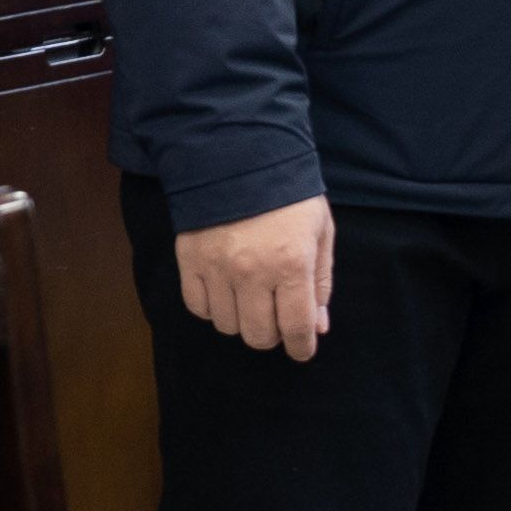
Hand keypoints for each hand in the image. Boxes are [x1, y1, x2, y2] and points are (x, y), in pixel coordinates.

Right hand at [176, 197, 334, 363]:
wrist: (241, 160)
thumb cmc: (291, 197)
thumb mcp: (321, 233)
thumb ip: (320, 282)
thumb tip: (319, 326)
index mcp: (291, 264)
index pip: (296, 326)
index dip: (302, 346)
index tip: (303, 351)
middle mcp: (252, 273)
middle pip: (258, 335)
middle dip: (273, 334)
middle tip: (277, 318)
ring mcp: (216, 270)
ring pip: (227, 326)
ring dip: (242, 321)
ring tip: (252, 298)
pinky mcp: (189, 262)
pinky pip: (198, 308)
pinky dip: (213, 308)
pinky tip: (226, 292)